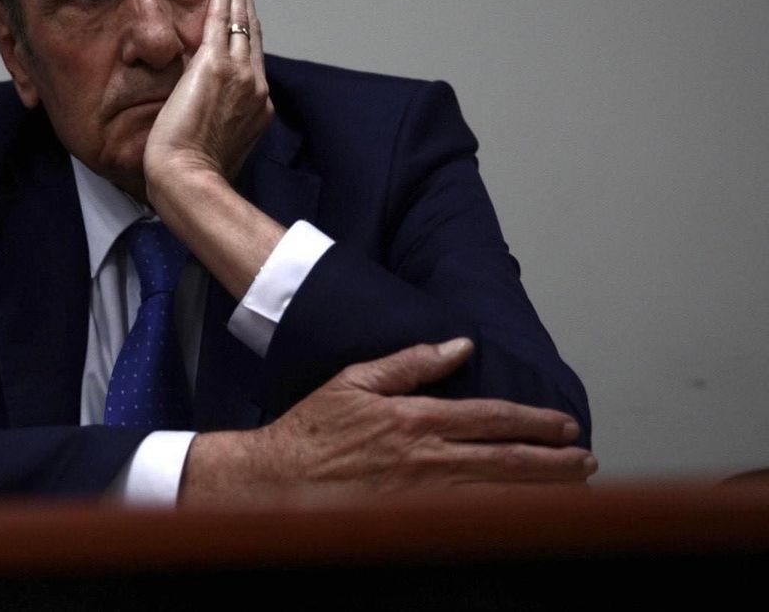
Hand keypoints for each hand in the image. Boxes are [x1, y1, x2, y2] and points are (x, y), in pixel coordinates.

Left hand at [143, 0, 272, 194]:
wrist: (189, 179)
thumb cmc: (191, 174)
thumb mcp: (213, 142)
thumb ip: (214, 119)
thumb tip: (199, 109)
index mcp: (256, 106)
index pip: (253, 58)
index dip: (250, 30)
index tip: (249, 11)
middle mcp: (256, 86)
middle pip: (253, 32)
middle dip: (247, 0)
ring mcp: (240, 74)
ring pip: (241, 20)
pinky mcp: (215, 66)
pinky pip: (221, 18)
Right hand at [180, 338, 596, 504]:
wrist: (279, 481)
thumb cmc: (314, 430)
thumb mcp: (355, 380)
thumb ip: (409, 363)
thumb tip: (457, 345)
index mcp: (416, 419)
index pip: (492, 419)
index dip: (536, 423)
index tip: (566, 427)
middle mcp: (427, 458)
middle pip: (507, 460)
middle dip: (554, 462)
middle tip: (587, 462)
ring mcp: (423, 495)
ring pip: (498, 493)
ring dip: (540, 491)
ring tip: (573, 488)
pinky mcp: (412, 520)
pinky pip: (472, 519)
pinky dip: (506, 517)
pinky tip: (527, 517)